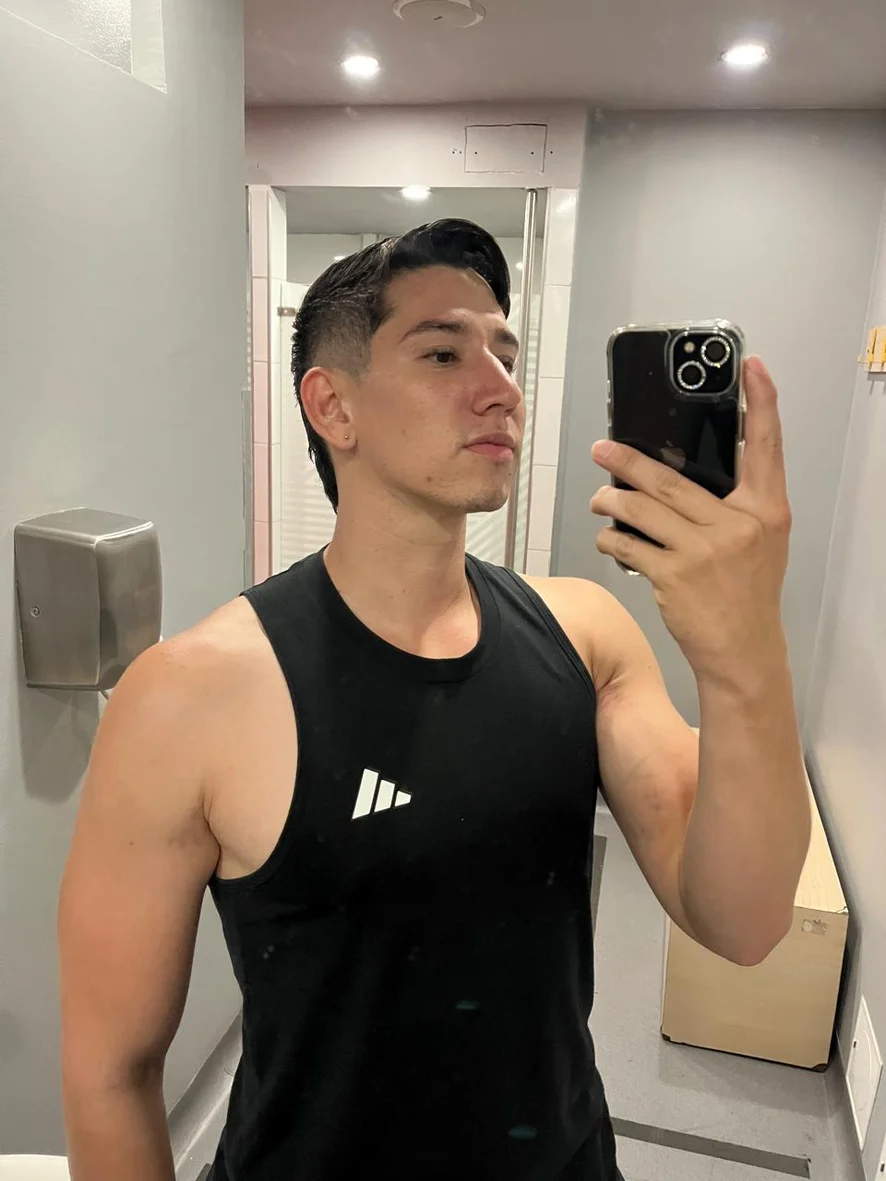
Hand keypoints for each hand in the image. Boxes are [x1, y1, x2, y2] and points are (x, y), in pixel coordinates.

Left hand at [590, 356, 791, 685]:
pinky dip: (611, 539)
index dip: (762, 403)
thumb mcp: (760, 542)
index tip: (752, 367)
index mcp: (766, 510)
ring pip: (640, 508)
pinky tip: (608, 539)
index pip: (766, 447)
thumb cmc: (746, 592)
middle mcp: (738, 525)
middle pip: (671, 478)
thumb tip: (680, 474)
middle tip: (602, 449)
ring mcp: (704, 550)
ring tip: (599, 499)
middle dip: (627, 462)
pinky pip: (628, 544)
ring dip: (610, 501)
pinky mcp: (674, 575)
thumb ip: (736, 506)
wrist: (742, 649)